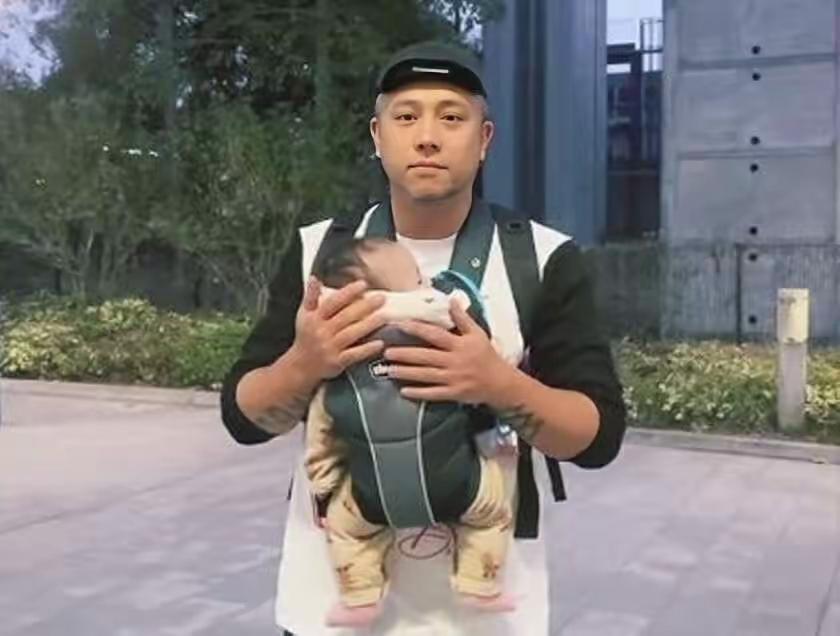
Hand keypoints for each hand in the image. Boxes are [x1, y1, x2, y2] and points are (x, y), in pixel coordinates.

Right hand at [290, 277, 387, 380]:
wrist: (300, 366)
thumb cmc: (306, 337)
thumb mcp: (304, 315)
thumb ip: (311, 296)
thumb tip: (315, 278)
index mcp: (315, 318)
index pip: (333, 302)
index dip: (348, 292)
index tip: (363, 284)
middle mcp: (322, 332)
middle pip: (345, 317)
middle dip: (364, 306)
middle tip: (381, 298)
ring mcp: (330, 347)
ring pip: (351, 334)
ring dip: (368, 325)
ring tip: (384, 316)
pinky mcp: (337, 362)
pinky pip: (354, 354)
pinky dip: (367, 349)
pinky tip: (380, 343)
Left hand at [384, 299, 512, 403]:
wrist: (501, 383)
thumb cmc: (487, 356)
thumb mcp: (477, 333)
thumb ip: (462, 318)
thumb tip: (451, 300)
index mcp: (459, 344)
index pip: (435, 334)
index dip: (417, 329)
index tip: (400, 325)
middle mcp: (454, 361)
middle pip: (426, 356)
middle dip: (405, 355)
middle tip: (386, 352)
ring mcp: (453, 379)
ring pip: (426, 375)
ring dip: (406, 373)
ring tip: (389, 370)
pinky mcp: (454, 393)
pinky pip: (433, 394)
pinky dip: (419, 393)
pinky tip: (404, 391)